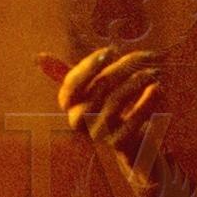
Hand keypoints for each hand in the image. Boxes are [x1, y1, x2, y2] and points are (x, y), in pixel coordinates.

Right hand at [57, 46, 163, 161]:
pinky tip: (158, 88)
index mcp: (69, 105)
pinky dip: (146, 103)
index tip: (110, 51)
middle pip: (98, 88)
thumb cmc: (110, 108)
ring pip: (115, 102)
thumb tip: (39, 56)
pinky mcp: (119, 145)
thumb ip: (68, 73)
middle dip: (121, 69)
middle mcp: (78, 121)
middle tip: (143, 58)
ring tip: (154, 72)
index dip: (89, 66)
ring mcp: (98, 135)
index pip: (72, 84)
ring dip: (136, 82)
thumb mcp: (91, 88)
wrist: (133, 144)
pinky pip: (133, 121)